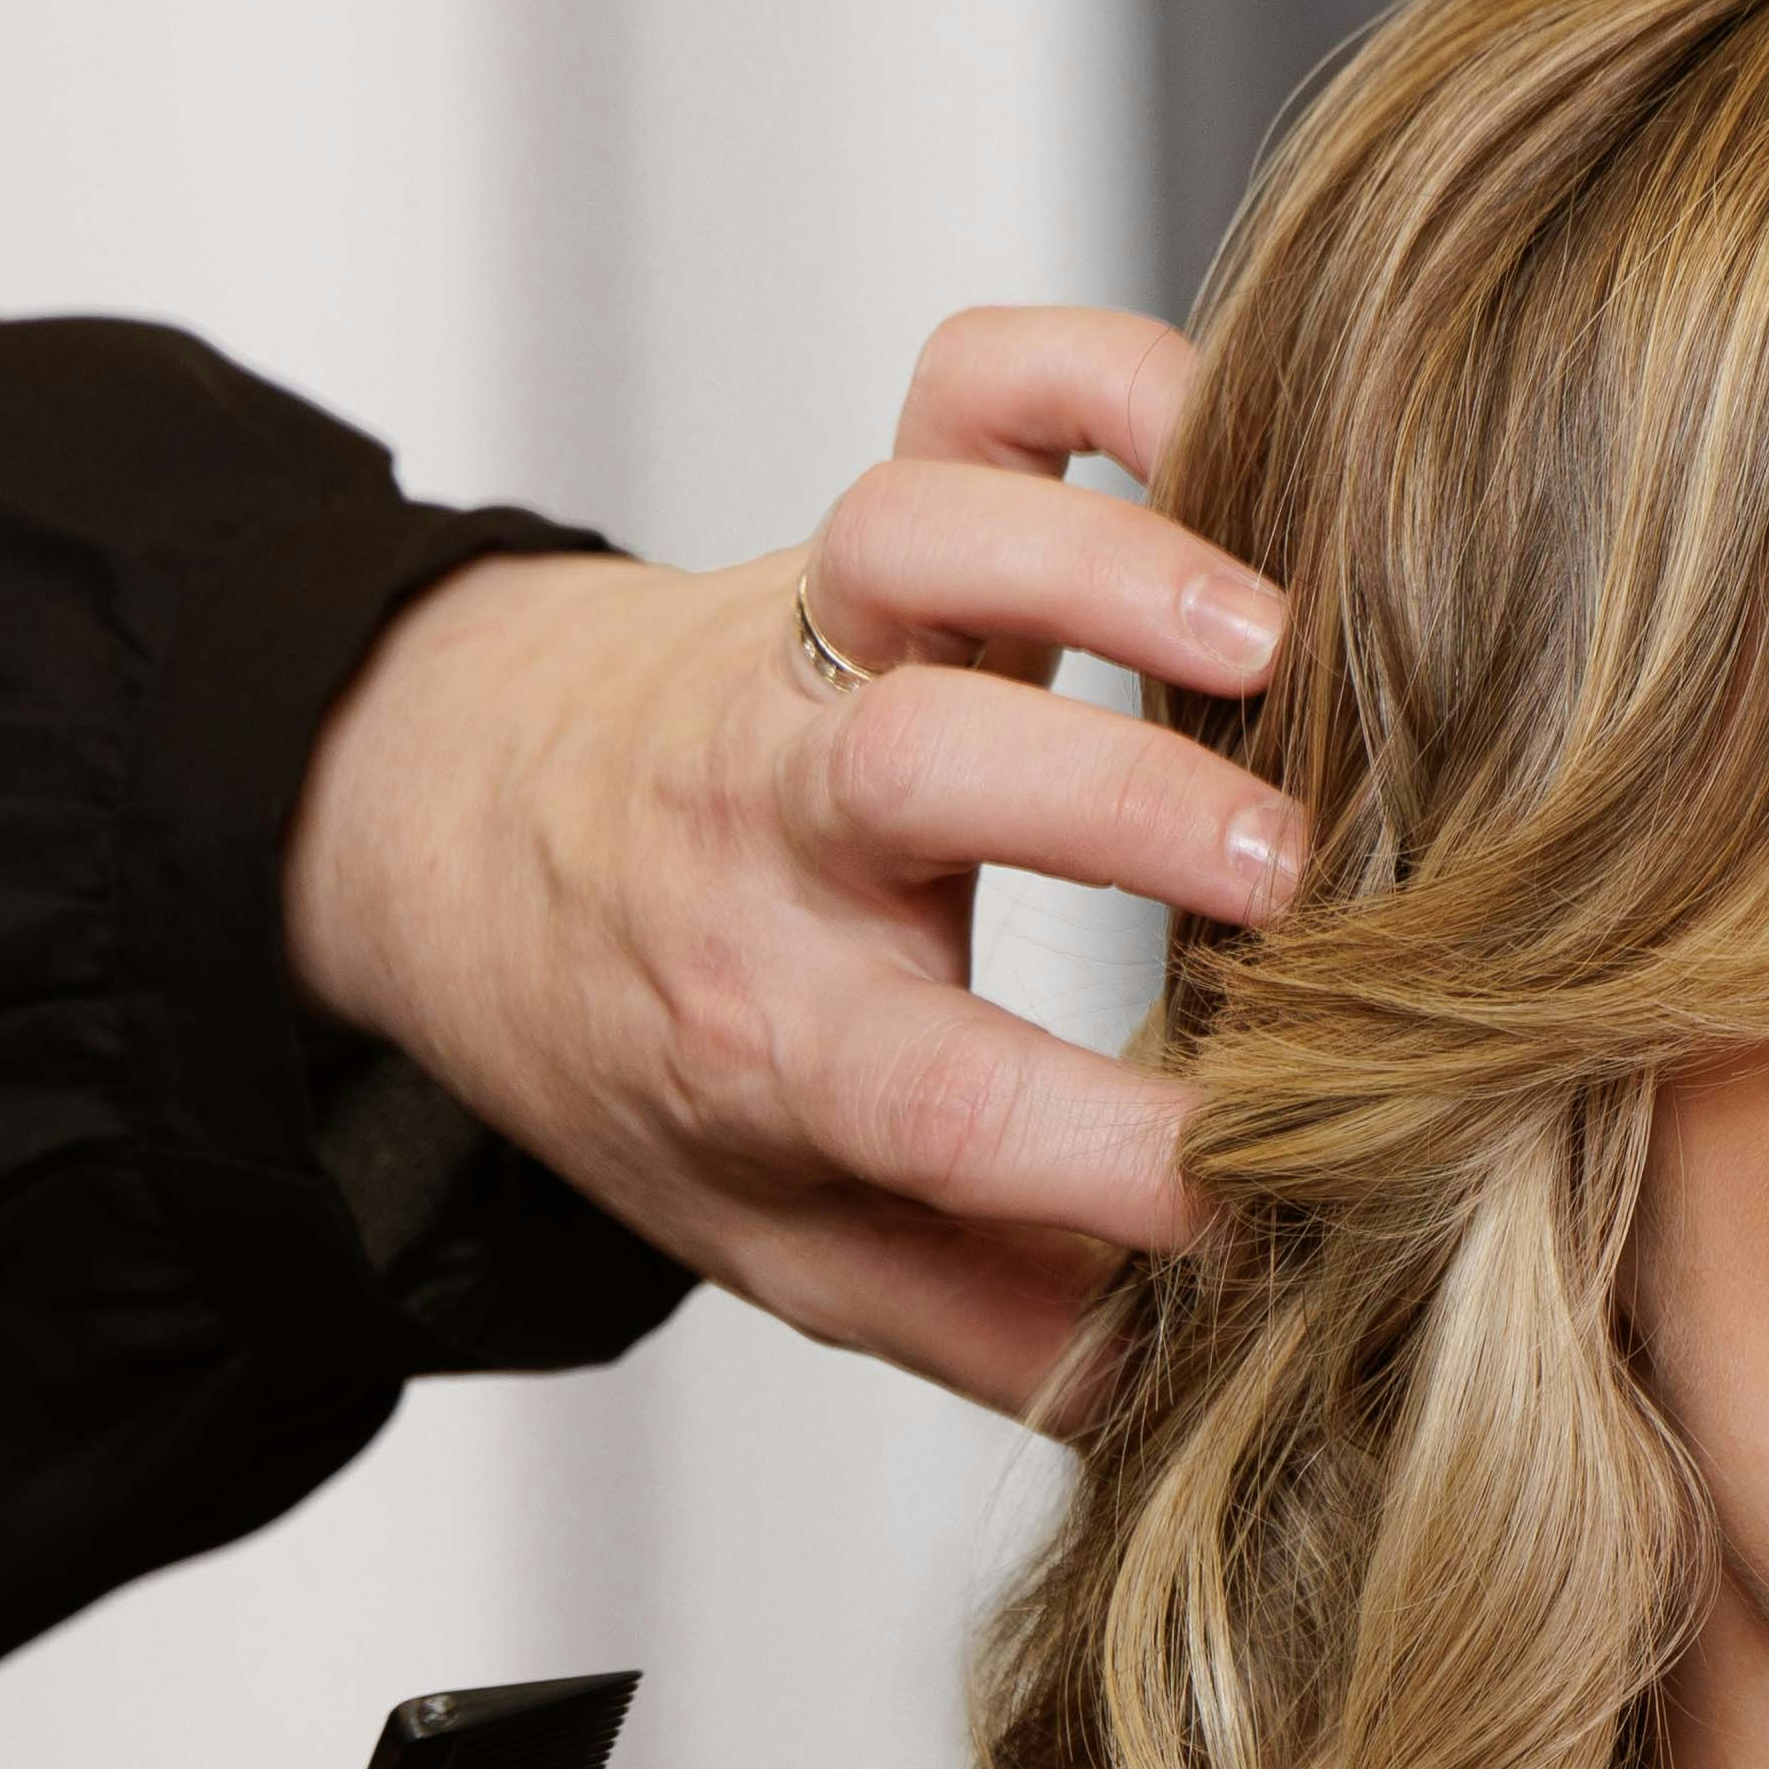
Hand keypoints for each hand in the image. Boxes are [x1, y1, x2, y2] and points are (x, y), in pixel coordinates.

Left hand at [285, 305, 1296, 1418]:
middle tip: (1294, 877)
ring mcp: (822, 636)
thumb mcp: (774, 1233)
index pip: (947, 1107)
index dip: (1122, 1155)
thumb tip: (1190, 1398)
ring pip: (924, 540)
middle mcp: (781, 819)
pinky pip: (972, 384)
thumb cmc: (660, 1037)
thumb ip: (983, 1326)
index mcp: (769, 1030)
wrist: (474, 824)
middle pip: (922, 772)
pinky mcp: (876, 509)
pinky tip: (1227, 442)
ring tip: (1274, 643)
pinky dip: (1100, 370)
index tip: (1273, 1182)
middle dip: (1122, 812)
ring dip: (1106, 568)